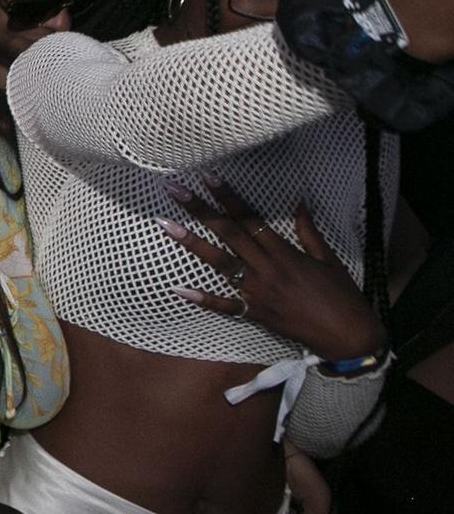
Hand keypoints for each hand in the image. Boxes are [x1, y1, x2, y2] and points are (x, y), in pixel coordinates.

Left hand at [165, 180, 384, 361]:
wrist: (347, 336)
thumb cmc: (341, 295)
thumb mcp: (328, 259)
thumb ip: (307, 230)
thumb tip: (298, 199)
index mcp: (284, 252)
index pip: (249, 218)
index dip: (227, 197)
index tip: (207, 177)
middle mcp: (266, 269)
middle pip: (228, 233)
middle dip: (200, 210)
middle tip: (173, 190)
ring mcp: (257, 292)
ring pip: (219, 263)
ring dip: (191, 244)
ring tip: (165, 225)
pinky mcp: (255, 313)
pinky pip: (225, 306)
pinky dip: (202, 299)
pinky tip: (178, 289)